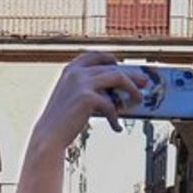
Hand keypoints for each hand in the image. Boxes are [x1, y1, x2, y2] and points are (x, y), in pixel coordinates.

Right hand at [29, 52, 148, 151]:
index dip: (112, 59)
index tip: (122, 66)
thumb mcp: (72, 98)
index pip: (96, 55)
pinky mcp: (88, 98)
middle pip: (113, 66)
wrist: (48, 136)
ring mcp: (82, 83)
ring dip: (132, 89)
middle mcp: (76, 72)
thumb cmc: (61, 121)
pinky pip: (111, 105)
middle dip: (131, 74)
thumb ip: (89, 89)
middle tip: (144, 82)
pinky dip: (116, 117)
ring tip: (138, 100)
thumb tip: (115, 91)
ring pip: (118, 77)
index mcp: (71, 69)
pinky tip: (116, 127)